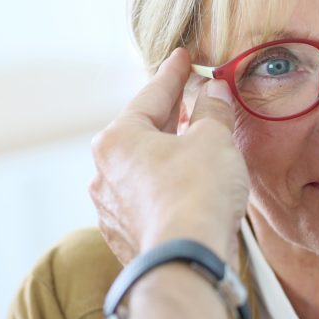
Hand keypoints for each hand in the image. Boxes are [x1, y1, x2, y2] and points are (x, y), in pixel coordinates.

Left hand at [89, 48, 248, 263]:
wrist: (187, 260)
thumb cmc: (197, 193)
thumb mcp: (213, 139)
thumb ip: (213, 110)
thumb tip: (214, 92)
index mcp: (117, 139)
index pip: (151, 95)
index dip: (173, 74)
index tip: (183, 58)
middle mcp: (104, 172)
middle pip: (143, 133)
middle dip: (172, 117)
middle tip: (194, 99)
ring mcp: (110, 209)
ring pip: (143, 170)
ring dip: (168, 157)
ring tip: (195, 149)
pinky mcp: (124, 238)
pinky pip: (147, 202)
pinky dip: (166, 190)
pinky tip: (187, 190)